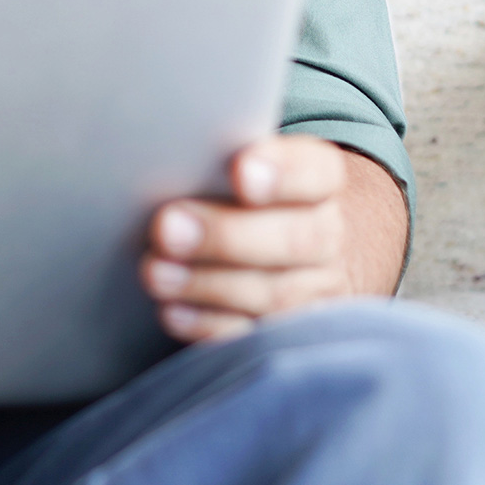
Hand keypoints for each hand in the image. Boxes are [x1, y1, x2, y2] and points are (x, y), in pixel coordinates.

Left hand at [139, 136, 405, 341]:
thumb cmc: (248, 201)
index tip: (240, 170)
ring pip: (273, 294)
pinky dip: (210, 327)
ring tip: (155, 271)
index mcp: (320, 184)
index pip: (317, 172)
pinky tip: (173, 311)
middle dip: (226, 235)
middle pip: (295, 239)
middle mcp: (328, 239)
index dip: (282, 172)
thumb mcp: (246, 168)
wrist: (297, 260)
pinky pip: (254, 338)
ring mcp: (315, 293)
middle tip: (167, 225)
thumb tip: (162, 146)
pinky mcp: (289, 337)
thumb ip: (219, 157)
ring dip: (207, 284)